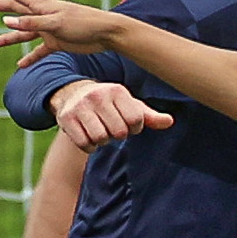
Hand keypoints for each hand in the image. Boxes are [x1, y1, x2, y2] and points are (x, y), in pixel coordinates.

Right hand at [0, 0, 172, 150]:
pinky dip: (30, 57)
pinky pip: (39, 51)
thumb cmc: (84, 23)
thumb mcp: (55, 23)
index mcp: (42, 5)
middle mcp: (44, 15)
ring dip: (10, 37)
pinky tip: (21, 66)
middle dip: (0, 6)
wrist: (106, 34)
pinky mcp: (58, 42)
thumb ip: (31, 22)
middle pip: (17, 9)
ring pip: (25, 32)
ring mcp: (50, 29)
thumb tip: (7, 20)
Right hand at [43, 78, 175, 152]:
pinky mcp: (66, 118)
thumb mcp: (129, 105)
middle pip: (119, 132)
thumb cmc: (108, 103)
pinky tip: (89, 136)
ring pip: (100, 138)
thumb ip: (149, 116)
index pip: (135, 120)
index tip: (127, 123)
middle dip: (118, 134)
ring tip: (100, 131)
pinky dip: (89, 146)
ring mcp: (80, 106)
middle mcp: (98, 96)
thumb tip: (169, 122)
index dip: (134, 127)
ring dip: (103, 141)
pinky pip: (84, 143)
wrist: (72, 94)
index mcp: (117, 91)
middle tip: (111, 127)